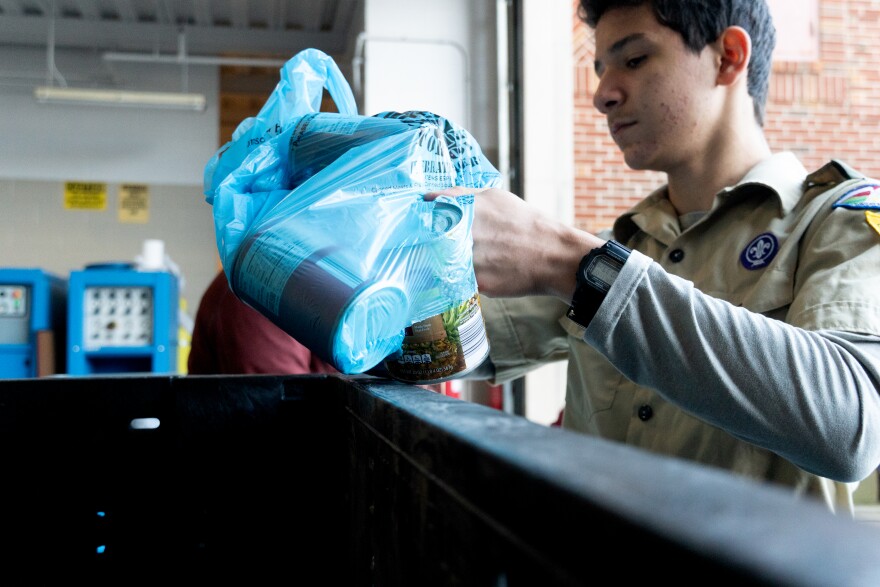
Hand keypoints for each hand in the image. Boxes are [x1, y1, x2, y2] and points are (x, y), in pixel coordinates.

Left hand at [428, 187, 602, 298]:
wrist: (554, 255)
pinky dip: (465, 278)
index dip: (420, 221)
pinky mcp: (478, 283)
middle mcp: (466, 233)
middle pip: (431, 241)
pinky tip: (483, 272)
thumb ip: (460, 195)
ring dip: (447, 262)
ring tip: (472, 261)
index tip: (418, 224)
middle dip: (430, 244)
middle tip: (439, 245)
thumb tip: (429, 197)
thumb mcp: (495, 197)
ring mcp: (471, 260)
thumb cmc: (525, 223)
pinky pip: (461, 281)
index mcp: (467, 209)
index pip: (427, 215)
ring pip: (444, 263)